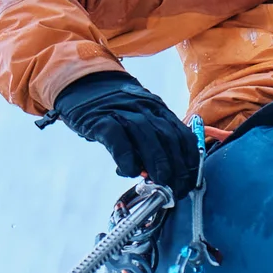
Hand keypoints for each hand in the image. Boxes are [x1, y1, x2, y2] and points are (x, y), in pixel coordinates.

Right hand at [52, 71, 200, 192]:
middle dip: (177, 169)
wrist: (82, 82)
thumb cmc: (113, 108)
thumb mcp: (140, 115)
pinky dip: (127, 158)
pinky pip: (119, 140)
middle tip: (176, 190)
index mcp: (158, 109)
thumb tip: (165, 173)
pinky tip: (129, 172)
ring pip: (148, 139)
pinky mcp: (101, 119)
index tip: (189, 182)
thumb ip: (153, 140)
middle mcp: (144, 108)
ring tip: (160, 185)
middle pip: (169, 139)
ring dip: (158, 165)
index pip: (183, 136)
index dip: (190, 162)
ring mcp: (123, 112)